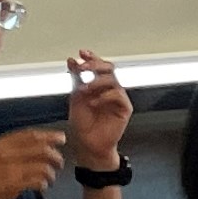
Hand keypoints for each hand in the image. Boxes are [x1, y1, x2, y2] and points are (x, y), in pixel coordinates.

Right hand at [0, 126, 68, 198]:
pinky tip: (42, 186)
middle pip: (40, 149)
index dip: (48, 135)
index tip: (60, 138)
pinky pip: (37, 181)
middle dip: (55, 154)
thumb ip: (6, 149)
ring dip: (51, 172)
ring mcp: (11, 168)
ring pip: (42, 166)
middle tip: (60, 161)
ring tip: (51, 178)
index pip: (29, 135)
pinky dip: (43, 183)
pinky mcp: (13, 184)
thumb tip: (29, 147)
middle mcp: (6, 152)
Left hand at [65, 52, 131, 172]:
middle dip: (95, 65)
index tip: (81, 53)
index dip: (91, 57)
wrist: (88, 145)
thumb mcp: (75, 97)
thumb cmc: (83, 124)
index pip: (98, 66)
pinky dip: (105, 96)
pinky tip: (93, 102)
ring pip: (113, 80)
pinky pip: (118, 96)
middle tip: (83, 67)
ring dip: (96, 81)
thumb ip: (76, 79)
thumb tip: (72, 60)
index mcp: (98, 85)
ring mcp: (118, 98)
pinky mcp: (124, 109)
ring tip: (84, 89)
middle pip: (109, 68)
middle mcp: (110, 89)